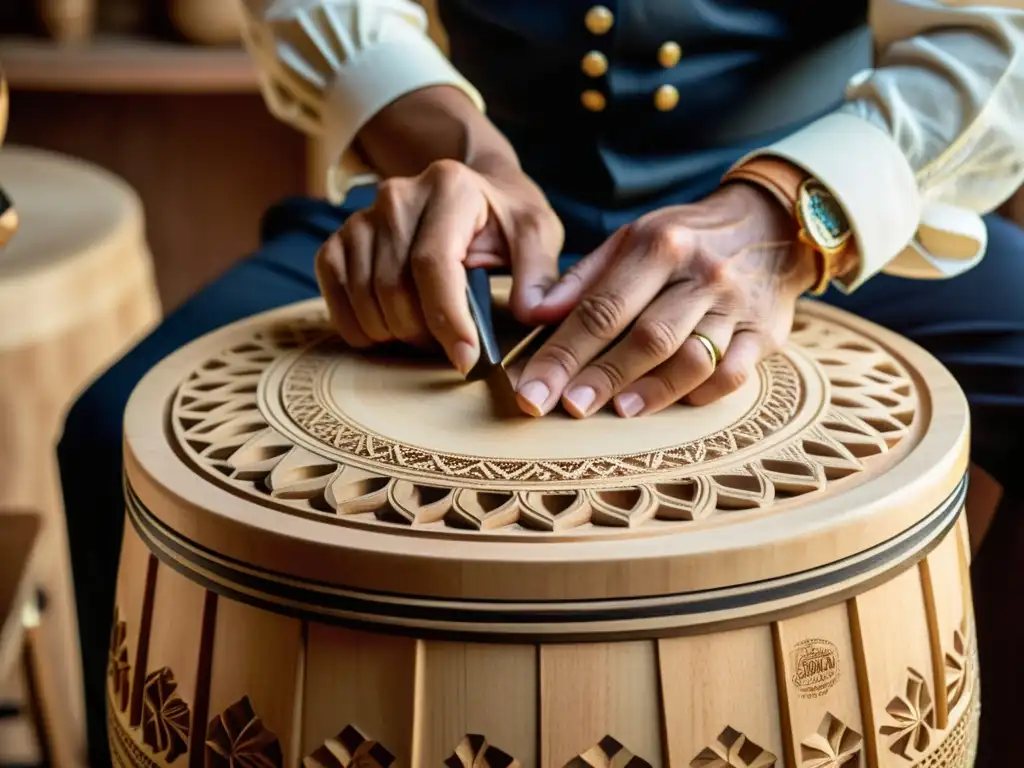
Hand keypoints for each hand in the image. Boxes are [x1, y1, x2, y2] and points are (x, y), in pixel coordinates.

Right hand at [315, 159, 562, 373]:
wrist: (470, 190)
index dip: (447, 319)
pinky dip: (358, 326)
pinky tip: (389, 329)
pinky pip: (335, 294)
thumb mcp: (537, 232)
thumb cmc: (504, 218)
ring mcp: (362, 218)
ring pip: (364, 297)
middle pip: (394, 289)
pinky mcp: (340, 240)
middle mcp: (397, 197)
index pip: (433, 264)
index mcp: (449, 188)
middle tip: (452, 344)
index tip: (466, 359)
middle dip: (423, 333)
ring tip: (427, 333)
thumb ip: (540, 272)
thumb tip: (533, 313)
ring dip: (393, 334)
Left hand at [513, 182, 817, 417]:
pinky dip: (699, 394)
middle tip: (568, 407)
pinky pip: (733, 376)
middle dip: (602, 377)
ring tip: (618, 410)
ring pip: (693, 360)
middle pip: (647, 337)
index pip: (602, 308)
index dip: (563, 354)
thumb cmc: (685, 239)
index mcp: (660, 245)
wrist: (771, 222)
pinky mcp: (766, 333)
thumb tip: (534, 316)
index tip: (532, 390)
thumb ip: (583, 279)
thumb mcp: (632, 238)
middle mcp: (702, 274)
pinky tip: (670, 402)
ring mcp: (738, 305)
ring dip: (652, 391)